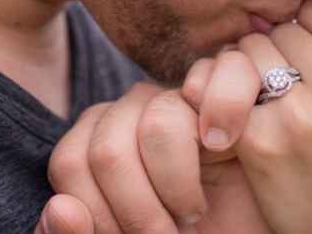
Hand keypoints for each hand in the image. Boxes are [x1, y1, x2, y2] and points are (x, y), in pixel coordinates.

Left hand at [43, 82, 270, 233]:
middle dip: (136, 213)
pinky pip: (183, 111)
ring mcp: (173, 96)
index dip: (96, 215)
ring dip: (176, 188)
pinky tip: (223, 158)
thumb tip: (58, 208)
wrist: (253, 225)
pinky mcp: (217, 91)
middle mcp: (131, 110)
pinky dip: (205, 147)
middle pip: (106, 151)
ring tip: (193, 210)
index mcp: (100, 138)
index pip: (70, 162)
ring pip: (153, 129)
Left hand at [184, 0, 311, 233]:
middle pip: (277, 29)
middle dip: (272, 54)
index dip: (303, 33)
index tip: (305, 60)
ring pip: (245, 53)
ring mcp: (306, 113)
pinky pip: (224, 91)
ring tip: (267, 105)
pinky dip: (226, 104)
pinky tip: (243, 126)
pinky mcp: (266, 142)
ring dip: (247, 75)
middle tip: (283, 88)